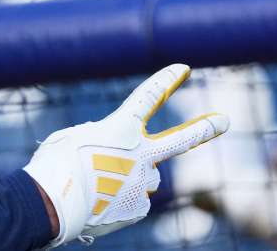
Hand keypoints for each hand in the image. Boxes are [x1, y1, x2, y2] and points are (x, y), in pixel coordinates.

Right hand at [23, 64, 227, 246]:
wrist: (51, 205)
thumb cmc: (56, 165)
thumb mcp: (75, 138)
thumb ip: (102, 138)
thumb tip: (118, 154)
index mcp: (120, 128)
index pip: (149, 97)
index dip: (167, 81)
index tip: (183, 69)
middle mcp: (139, 154)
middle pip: (181, 140)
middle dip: (205, 129)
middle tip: (225, 120)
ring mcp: (142, 183)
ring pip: (143, 176)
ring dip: (127, 177)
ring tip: (99, 186)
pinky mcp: (138, 208)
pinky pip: (134, 199)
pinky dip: (120, 199)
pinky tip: (101, 201)